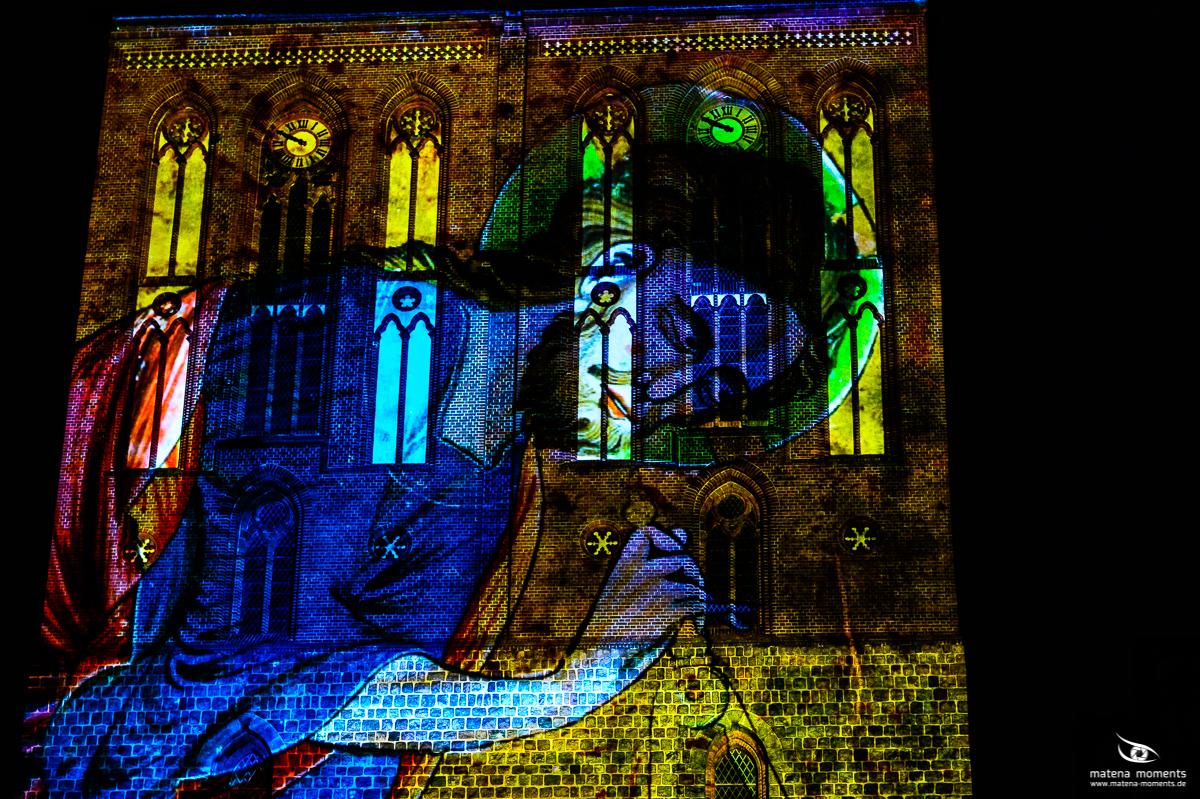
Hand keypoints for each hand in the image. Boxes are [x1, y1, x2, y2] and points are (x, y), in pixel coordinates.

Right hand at [582, 525, 704, 651]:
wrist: (602, 652)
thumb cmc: (615, 619)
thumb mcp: (626, 582)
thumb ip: (653, 558)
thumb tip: (682, 531)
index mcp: (624, 563)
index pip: (649, 532)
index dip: (667, 539)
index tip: (672, 553)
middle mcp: (641, 572)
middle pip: (683, 558)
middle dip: (693, 574)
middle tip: (693, 588)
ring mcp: (656, 590)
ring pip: (693, 583)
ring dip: (698, 597)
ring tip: (694, 607)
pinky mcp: (668, 610)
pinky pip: (697, 604)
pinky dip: (700, 614)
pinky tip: (694, 623)